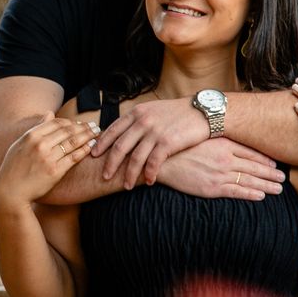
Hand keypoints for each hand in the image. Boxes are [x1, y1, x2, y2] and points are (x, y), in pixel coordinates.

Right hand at [0, 113, 98, 205]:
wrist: (9, 192)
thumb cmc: (13, 168)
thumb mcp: (20, 144)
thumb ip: (36, 128)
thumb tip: (50, 113)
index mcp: (31, 136)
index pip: (56, 123)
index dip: (71, 122)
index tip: (80, 123)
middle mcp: (40, 144)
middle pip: (67, 131)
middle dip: (83, 127)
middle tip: (94, 125)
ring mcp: (48, 158)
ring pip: (73, 142)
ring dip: (87, 135)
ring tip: (97, 133)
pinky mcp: (55, 172)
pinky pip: (73, 157)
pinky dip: (84, 150)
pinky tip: (92, 145)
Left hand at [90, 97, 207, 188]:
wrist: (203, 111)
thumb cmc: (178, 113)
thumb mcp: (153, 110)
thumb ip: (138, 120)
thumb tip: (123, 132)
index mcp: (137, 113)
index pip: (113, 130)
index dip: (101, 144)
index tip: (93, 155)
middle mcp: (142, 121)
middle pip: (119, 147)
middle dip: (110, 164)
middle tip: (104, 176)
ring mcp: (154, 132)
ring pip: (134, 158)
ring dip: (129, 174)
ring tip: (127, 186)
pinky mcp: (167, 142)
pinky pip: (153, 163)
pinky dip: (149, 174)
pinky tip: (148, 181)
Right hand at [159, 138, 284, 199]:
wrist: (161, 160)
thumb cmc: (178, 147)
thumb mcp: (200, 136)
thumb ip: (216, 138)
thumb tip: (227, 138)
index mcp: (223, 143)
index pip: (251, 152)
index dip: (265, 158)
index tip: (275, 163)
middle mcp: (225, 158)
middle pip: (255, 166)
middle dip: (271, 173)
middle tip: (283, 178)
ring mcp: (220, 173)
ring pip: (250, 180)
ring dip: (267, 185)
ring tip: (278, 188)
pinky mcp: (213, 187)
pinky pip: (237, 192)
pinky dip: (251, 194)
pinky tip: (261, 196)